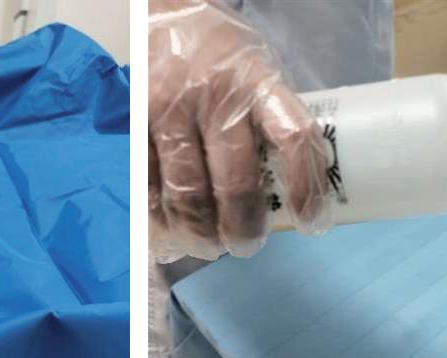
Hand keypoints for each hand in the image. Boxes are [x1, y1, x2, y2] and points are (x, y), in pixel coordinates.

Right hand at [149, 1, 334, 261]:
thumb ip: (267, 114)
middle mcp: (216, 97)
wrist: (159, 8)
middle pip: (235, 182)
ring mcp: (171, 111)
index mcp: (258, 80)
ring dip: (201, 233)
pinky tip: (168, 233)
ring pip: (187, 194)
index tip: (310, 221)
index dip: (305, 186)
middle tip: (245, 244)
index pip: (293, 137)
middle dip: (242, 226)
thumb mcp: (255, 67)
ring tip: (208, 244)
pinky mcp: (136, 124)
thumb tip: (287, 184)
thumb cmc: (217, 49)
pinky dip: (159, 220)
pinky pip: (147, 185)